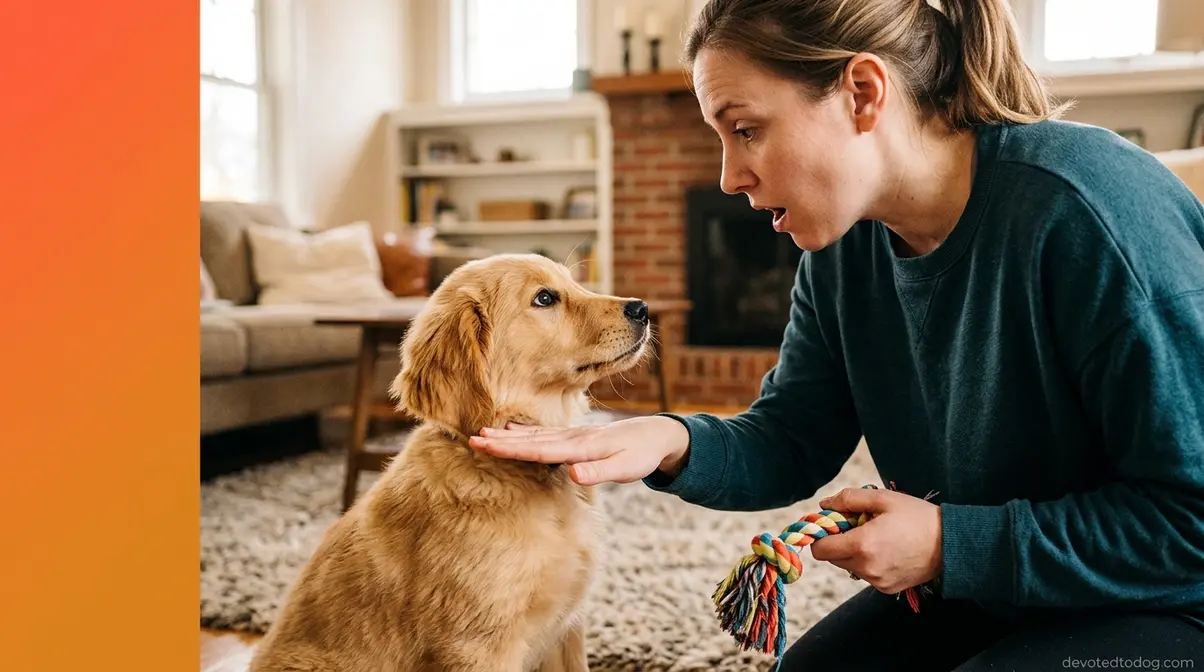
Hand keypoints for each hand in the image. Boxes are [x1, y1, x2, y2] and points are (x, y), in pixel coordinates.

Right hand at [466, 415, 689, 485]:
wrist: (656, 434)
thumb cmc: (641, 455)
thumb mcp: (626, 468)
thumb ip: (598, 472)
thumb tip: (572, 474)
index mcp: (580, 448)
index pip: (539, 450)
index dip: (511, 449)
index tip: (485, 446)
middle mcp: (572, 438)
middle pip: (530, 440)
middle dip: (500, 441)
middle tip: (472, 439)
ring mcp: (572, 436)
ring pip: (533, 435)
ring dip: (508, 436)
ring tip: (483, 434)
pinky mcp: (574, 438)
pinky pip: (543, 434)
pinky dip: (525, 432)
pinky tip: (512, 430)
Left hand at [808, 486, 942, 594]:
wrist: (952, 544)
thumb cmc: (918, 517)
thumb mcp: (883, 498)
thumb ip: (848, 499)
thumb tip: (824, 505)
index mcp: (861, 546)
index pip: (820, 549)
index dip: (822, 534)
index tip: (834, 522)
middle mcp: (866, 568)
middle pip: (832, 558)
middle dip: (838, 541)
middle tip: (858, 525)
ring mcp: (877, 581)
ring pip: (848, 566)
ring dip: (854, 552)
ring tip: (877, 536)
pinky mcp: (887, 588)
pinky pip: (866, 574)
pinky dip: (868, 562)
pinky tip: (887, 549)